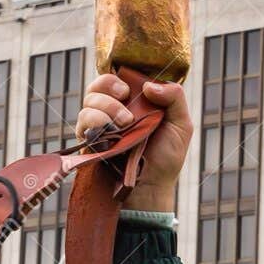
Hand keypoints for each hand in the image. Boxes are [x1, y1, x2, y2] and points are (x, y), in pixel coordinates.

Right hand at [75, 74, 192, 212]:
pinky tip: (110, 132)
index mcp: (134, 102)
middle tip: (125, 98)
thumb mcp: (181, 125)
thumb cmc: (166, 158)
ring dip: (105, 107)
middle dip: (108, 86)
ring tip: (124, 124)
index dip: (119, 76)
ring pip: (89, 100)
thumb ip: (174, 98)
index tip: (129, 87)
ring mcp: (100, 124)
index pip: (118, 77)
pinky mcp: (89, 140)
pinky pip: (82, 122)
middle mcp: (114, 110)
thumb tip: (148, 85)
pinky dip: (95, 121)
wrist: (150, 188)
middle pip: (98, 84)